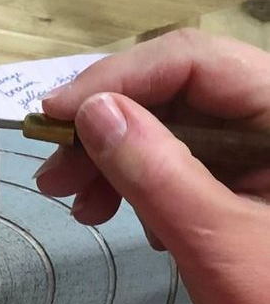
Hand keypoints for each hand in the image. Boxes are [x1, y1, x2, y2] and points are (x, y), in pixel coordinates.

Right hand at [36, 29, 269, 303]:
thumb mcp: (215, 241)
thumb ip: (155, 171)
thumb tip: (93, 113)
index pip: (193, 62)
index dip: (117, 80)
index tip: (53, 120)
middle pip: (179, 90)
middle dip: (107, 125)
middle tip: (54, 175)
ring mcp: (264, 152)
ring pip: (174, 126)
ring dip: (114, 158)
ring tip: (78, 205)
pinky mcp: (249, 183)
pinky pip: (184, 162)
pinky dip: (140, 183)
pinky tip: (121, 217)